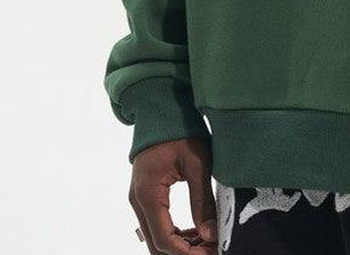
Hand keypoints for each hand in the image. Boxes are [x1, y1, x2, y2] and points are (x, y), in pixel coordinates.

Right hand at [129, 138, 217, 254]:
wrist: (162, 108)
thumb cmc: (180, 131)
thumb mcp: (197, 163)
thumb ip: (202, 200)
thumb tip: (211, 233)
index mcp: (148, 194)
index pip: (164, 239)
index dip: (187, 251)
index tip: (211, 250)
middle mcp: (138, 201)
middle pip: (156, 244)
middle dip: (184, 251)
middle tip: (211, 249)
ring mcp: (139, 198)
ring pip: (155, 236)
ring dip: (179, 243)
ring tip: (207, 240)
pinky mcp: (145, 194)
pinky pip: (156, 223)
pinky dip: (174, 232)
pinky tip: (195, 230)